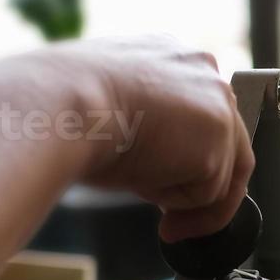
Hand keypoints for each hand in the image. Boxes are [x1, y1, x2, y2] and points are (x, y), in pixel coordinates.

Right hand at [20, 36, 255, 243]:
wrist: (53, 107)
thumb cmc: (64, 111)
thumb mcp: (113, 111)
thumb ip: (150, 127)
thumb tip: (158, 165)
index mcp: (174, 57)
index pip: (202, 118)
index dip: (187, 161)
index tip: (162, 189)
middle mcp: (205, 70)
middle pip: (227, 146)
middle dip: (200, 192)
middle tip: (170, 222)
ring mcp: (217, 101)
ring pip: (219, 174)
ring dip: (186, 202)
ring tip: (144, 199)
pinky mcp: (218, 134)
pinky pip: (209, 193)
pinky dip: (179, 206)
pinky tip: (142, 186)